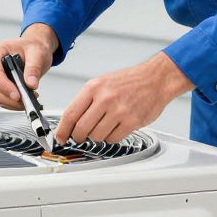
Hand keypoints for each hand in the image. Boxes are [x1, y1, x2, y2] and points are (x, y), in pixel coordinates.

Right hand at [0, 23, 59, 109]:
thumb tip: (31, 84)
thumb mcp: (37, 54)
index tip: (18, 95)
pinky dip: (10, 102)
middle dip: (9, 98)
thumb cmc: (31, 47)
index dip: (5, 87)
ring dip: (10, 102)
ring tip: (27, 99)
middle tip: (25, 101)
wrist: (32, 48)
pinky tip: (22, 99)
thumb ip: (34, 68)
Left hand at [55, 52, 194, 143]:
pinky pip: (113, 138)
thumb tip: (72, 121)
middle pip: (81, 128)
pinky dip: (111, 137)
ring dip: (97, 136)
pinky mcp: (131, 121)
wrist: (155, 79)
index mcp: (94, 87)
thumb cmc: (129, 81)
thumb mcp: (102, 83)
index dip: (63, 129)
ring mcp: (119, 110)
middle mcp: (105, 98)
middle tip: (80, 137)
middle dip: (79, 136)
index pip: (71, 113)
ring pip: (97, 136)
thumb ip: (87, 100)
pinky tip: (115, 128)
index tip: (60, 137)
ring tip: (103, 127)